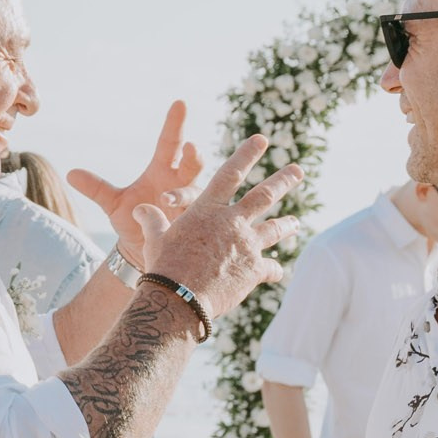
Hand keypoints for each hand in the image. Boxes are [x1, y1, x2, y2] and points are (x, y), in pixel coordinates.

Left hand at [67, 100, 203, 268]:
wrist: (142, 249)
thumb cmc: (132, 219)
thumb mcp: (112, 203)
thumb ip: (96, 188)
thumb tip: (70, 173)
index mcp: (162, 170)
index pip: (169, 143)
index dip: (174, 124)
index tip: (179, 103)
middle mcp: (180, 183)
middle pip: (192, 163)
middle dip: (194, 155)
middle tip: (191, 147)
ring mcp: (190, 204)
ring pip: (194, 192)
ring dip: (183, 194)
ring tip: (166, 200)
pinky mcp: (194, 224)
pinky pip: (198, 218)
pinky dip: (191, 220)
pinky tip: (177, 225)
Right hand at [140, 136, 304, 322]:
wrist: (178, 298)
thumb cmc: (164, 266)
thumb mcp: (155, 240)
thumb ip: (152, 221)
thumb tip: (139, 209)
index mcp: (207, 210)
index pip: (230, 174)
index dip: (246, 154)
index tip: (261, 139)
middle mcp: (232, 222)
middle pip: (264, 196)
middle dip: (282, 180)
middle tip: (298, 171)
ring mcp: (246, 245)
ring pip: (274, 229)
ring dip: (286, 224)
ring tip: (295, 222)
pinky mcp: (254, 269)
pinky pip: (271, 267)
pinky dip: (274, 269)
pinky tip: (277, 271)